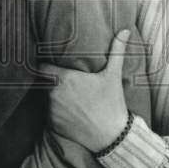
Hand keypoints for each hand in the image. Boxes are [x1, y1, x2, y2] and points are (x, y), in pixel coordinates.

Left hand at [45, 30, 131, 153]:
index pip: (43, 67)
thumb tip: (125, 30)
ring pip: (46, 98)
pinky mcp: (52, 124)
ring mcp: (52, 110)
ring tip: (68, 96)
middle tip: (64, 80)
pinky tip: (70, 112)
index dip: (46, 64)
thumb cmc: (112, 103)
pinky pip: (49, 114)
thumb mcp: (114, 75)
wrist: (112, 136)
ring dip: (53, 96)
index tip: (53, 64)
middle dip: (52, 81)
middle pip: (44, 82)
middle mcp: (53, 94)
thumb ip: (116, 50)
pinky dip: (56, 112)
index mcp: (64, 78)